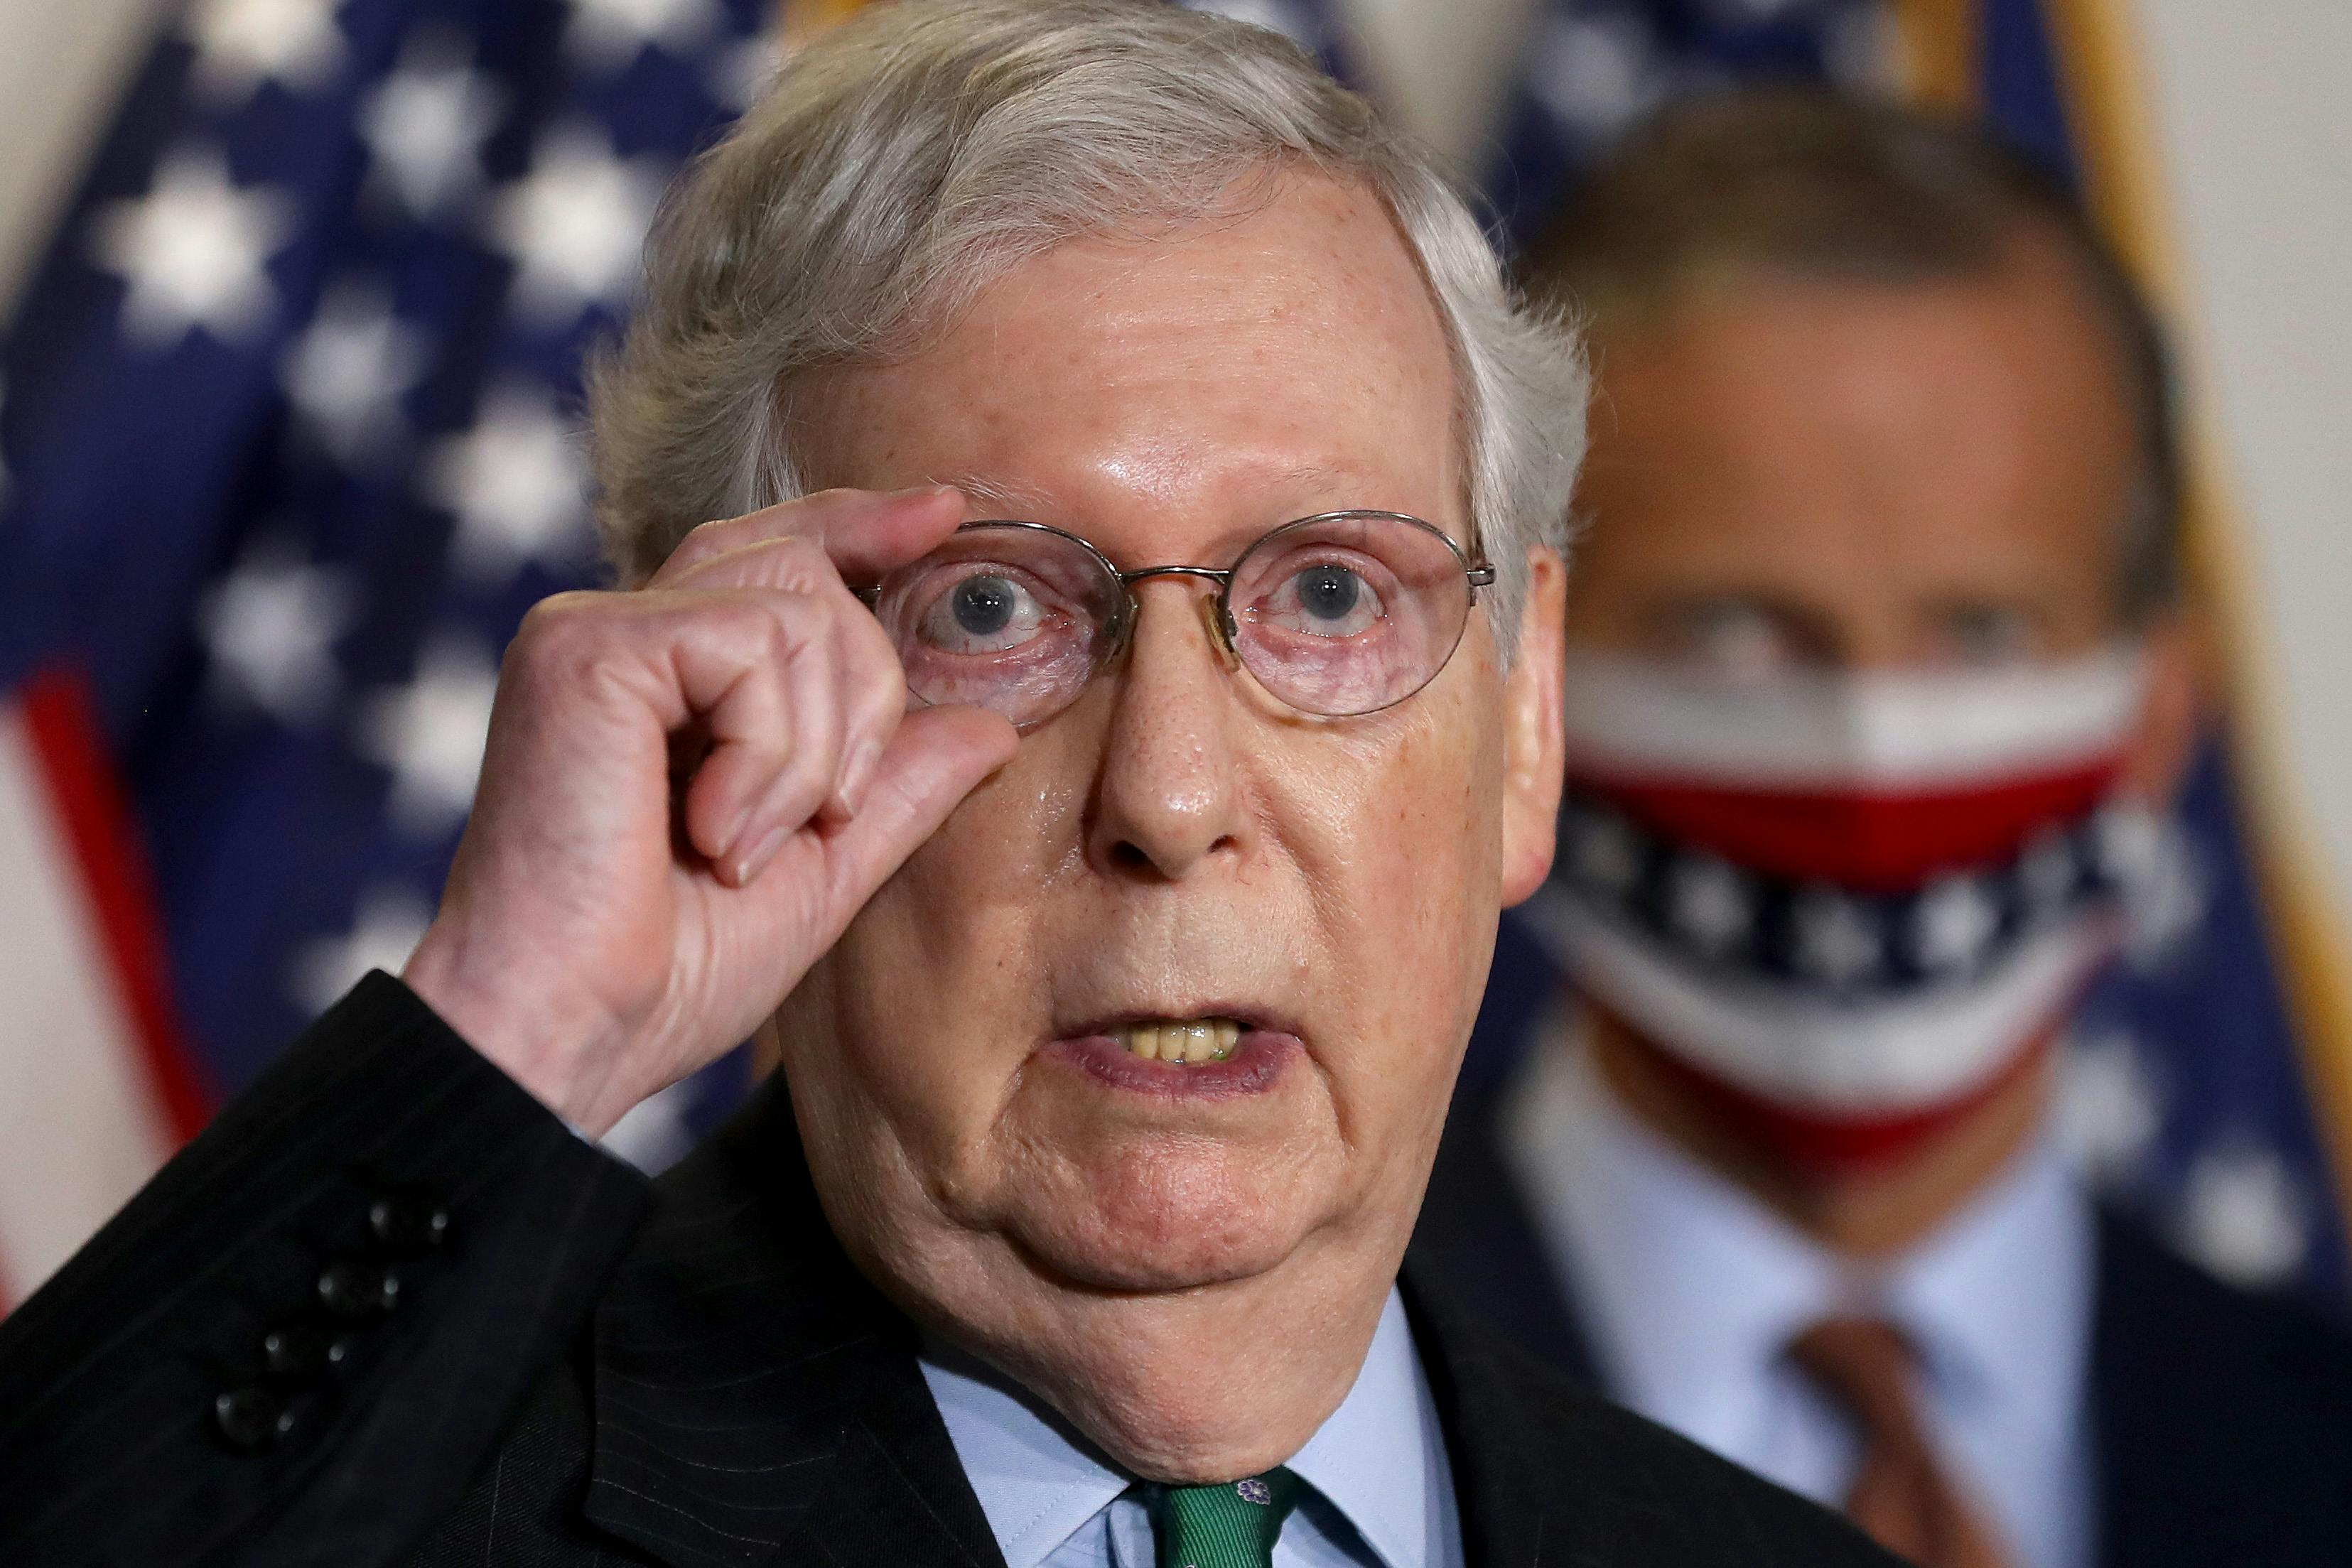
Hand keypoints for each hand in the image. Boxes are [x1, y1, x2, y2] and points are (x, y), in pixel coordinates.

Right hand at [401, 487, 1017, 1135]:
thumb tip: (993, 723)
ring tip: (743, 848)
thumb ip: (898, 787)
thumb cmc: (666, 973)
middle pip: (809, 572)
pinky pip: (752, 645)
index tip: (941, 517)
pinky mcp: (586, 645)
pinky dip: (769, 754)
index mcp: (667, 673)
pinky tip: (714, 834)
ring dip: (814, 754)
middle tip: (824, 824)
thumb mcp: (822, 871)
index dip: (864, 527)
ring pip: (800, 611)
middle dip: (866, 699)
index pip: (778, 554)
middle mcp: (622, 629)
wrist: (565, 1034)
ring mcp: (594, 627)